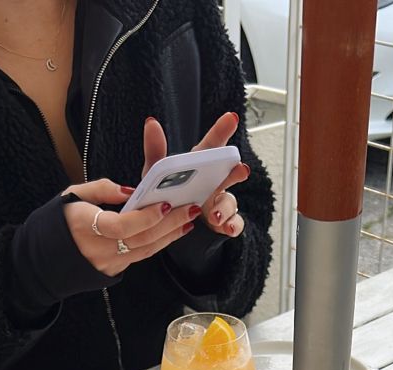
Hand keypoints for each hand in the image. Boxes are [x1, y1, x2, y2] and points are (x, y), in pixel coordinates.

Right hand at [61, 179, 200, 275]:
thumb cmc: (59, 221)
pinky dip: (159, 243)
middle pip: (141, 239)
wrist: (45, 258)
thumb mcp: (73, 195)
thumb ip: (102, 189)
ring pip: (146, 250)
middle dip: (169, 224)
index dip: (145, 217)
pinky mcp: (115, 270)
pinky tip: (173, 232)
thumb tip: (131, 190)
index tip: (165, 204)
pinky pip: (141, 255)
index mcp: (84, 226)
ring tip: (188, 220)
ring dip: (170, 235)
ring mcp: (108, 263)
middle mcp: (99, 249)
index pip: (122, 226)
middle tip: (190, 208)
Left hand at [143, 113, 249, 238]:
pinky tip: (227, 228)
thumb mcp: (155, 174)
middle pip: (229, 173)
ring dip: (226, 207)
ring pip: (230, 201)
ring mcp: (220, 203)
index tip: (231, 117)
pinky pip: (234, 223)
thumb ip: (155, 150)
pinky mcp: (223, 222)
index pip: (212, 146)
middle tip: (241, 169)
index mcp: (200, 167)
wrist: (166, 228)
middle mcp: (215, 182)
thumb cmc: (164, 195)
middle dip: (236, 171)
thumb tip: (151, 123)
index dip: (221, 131)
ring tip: (215, 214)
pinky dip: (233, 225)